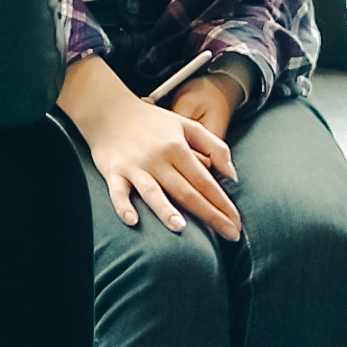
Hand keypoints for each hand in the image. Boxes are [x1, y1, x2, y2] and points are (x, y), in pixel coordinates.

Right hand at [60, 61, 241, 238]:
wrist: (109, 109)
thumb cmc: (152, 122)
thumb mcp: (187, 126)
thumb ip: (214, 147)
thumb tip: (233, 175)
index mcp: (177, 147)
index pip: (205, 180)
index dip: (222, 203)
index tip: (237, 223)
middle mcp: (157, 158)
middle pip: (186, 191)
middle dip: (209, 215)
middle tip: (229, 236)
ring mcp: (134, 166)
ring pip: (153, 192)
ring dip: (166, 210)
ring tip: (181, 228)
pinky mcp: (113, 172)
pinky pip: (117, 192)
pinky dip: (123, 206)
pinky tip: (132, 220)